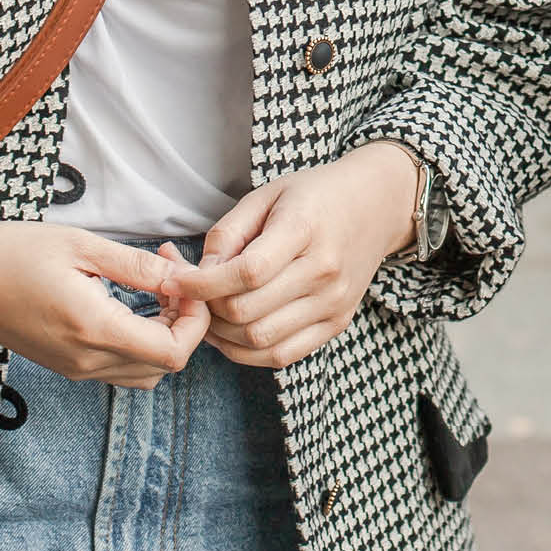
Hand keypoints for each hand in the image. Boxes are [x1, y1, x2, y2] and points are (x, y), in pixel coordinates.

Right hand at [0, 195, 207, 387]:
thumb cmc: (10, 253)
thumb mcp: (80, 245)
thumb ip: (136, 265)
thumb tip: (181, 277)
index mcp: (93, 329)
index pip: (173, 353)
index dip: (195, 319)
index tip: (186, 278)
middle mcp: (85, 361)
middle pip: (164, 365)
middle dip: (183, 321)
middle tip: (170, 270)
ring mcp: (73, 369)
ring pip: (144, 371)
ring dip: (162, 333)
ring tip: (153, 284)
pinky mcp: (64, 365)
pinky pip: (118, 367)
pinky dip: (138, 339)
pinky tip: (130, 299)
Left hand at [168, 144, 419, 369]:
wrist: (376, 205)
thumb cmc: (314, 195)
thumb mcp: (267, 195)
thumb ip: (228, 234)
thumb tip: (197, 275)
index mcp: (305, 228)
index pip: (247, 272)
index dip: (202, 284)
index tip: (174, 279)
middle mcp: (324, 271)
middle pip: (248, 311)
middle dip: (206, 309)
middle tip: (190, 295)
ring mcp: (334, 302)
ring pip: (260, 340)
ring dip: (222, 335)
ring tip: (208, 313)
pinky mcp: (337, 323)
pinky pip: (282, 356)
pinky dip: (247, 352)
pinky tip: (232, 331)